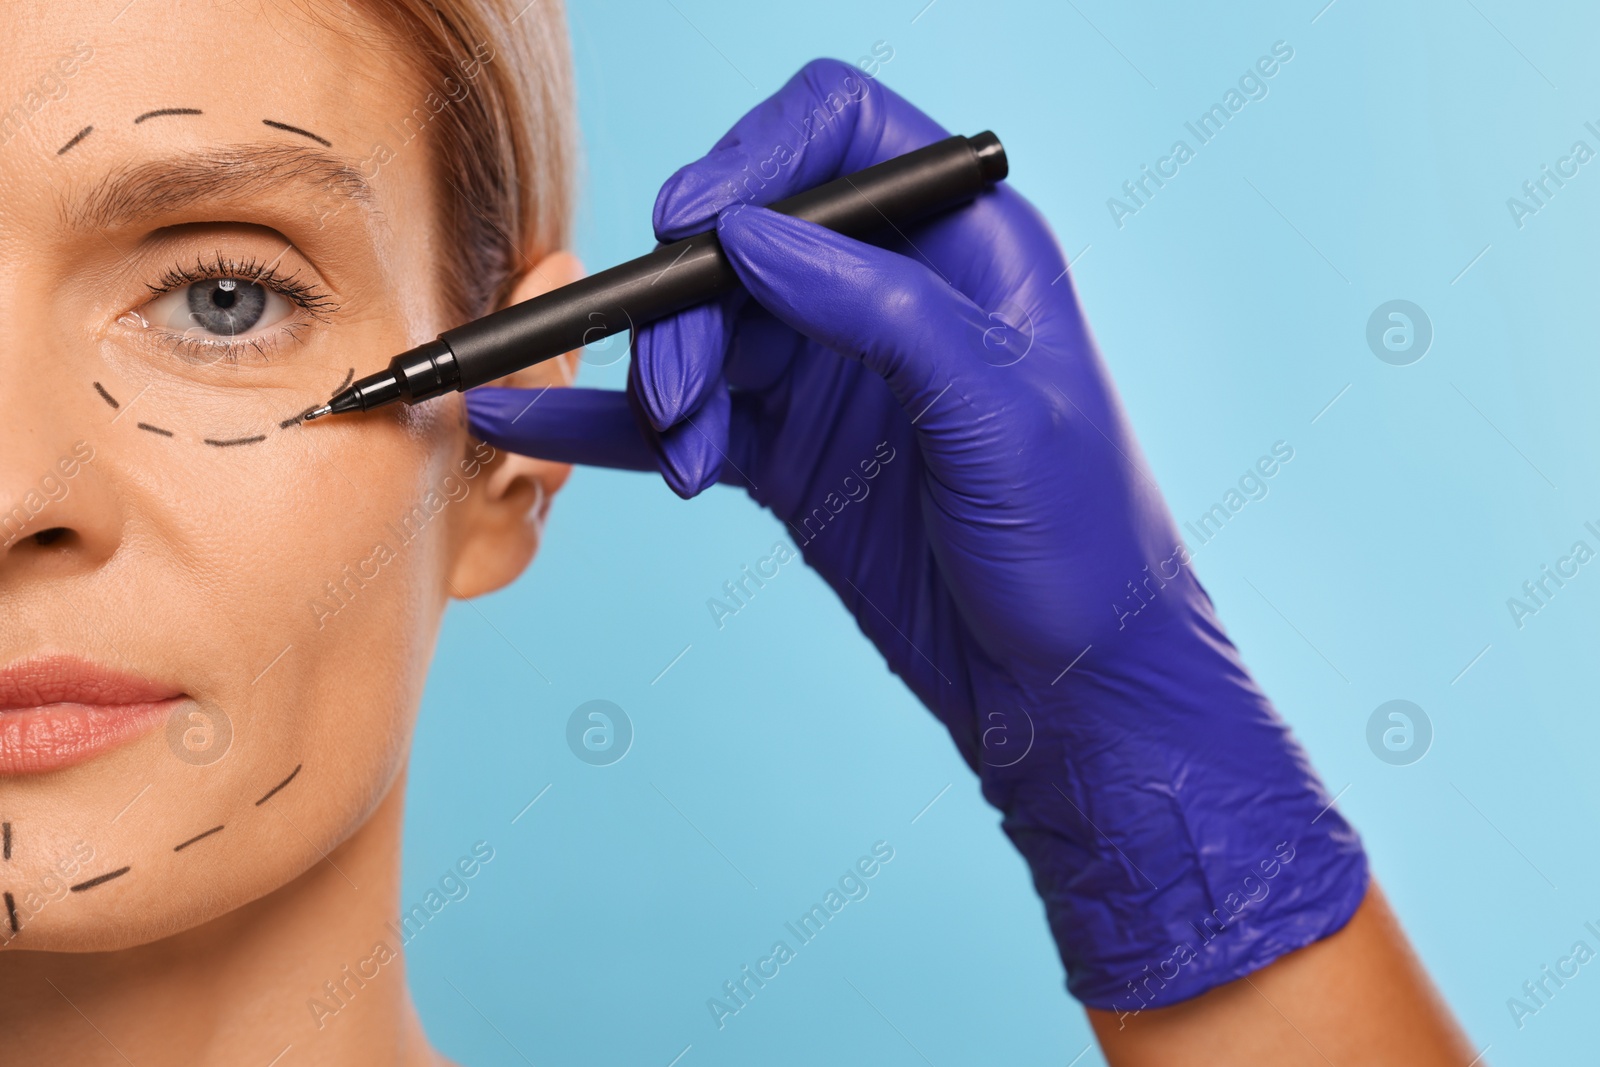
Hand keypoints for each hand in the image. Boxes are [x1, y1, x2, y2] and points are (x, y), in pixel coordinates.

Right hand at [467, 58, 1366, 1010]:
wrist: (1067, 688)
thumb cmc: (1082, 544)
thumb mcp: (1000, 412)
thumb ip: (881, 310)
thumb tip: (749, 236)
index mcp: (965, 244)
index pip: (841, 131)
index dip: (754, 157)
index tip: (692, 226)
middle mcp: (889, 292)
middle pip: (743, 241)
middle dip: (692, 307)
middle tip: (681, 396)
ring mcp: (833, 375)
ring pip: (705, 334)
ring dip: (666, 386)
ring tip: (683, 457)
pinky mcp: (791, 455)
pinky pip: (686, 420)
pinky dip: (612, 426)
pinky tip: (528, 422)